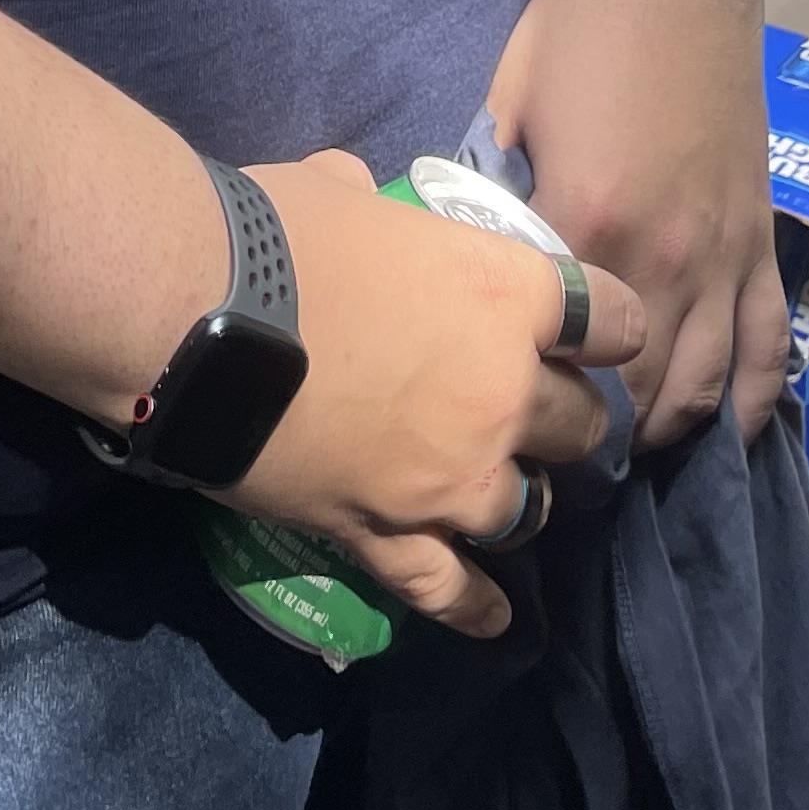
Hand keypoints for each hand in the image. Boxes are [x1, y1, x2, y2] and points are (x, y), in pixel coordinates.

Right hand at [221, 150, 643, 638]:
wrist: (198, 313)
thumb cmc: (276, 233)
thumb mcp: (341, 191)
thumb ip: (374, 204)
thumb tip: (354, 190)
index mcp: (503, 295)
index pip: (611, 319)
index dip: (605, 326)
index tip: (592, 331)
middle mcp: (500, 392)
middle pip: (580, 424)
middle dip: (563, 415)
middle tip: (529, 407)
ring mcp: (451, 475)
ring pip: (529, 508)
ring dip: (519, 497)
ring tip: (497, 488)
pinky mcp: (390, 534)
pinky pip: (451, 589)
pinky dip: (477, 608)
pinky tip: (496, 618)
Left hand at [491, 0, 788, 450]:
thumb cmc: (576, 22)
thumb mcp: (508, 107)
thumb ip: (494, 193)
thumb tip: (473, 255)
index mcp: (586, 222)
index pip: (559, 350)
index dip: (533, 396)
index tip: (504, 421)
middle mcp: (666, 256)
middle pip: (637, 392)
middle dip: (600, 439)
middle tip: (562, 458)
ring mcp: (725, 252)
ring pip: (706, 388)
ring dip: (668, 432)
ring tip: (630, 450)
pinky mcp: (763, 237)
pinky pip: (768, 347)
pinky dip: (747, 402)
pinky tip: (719, 431)